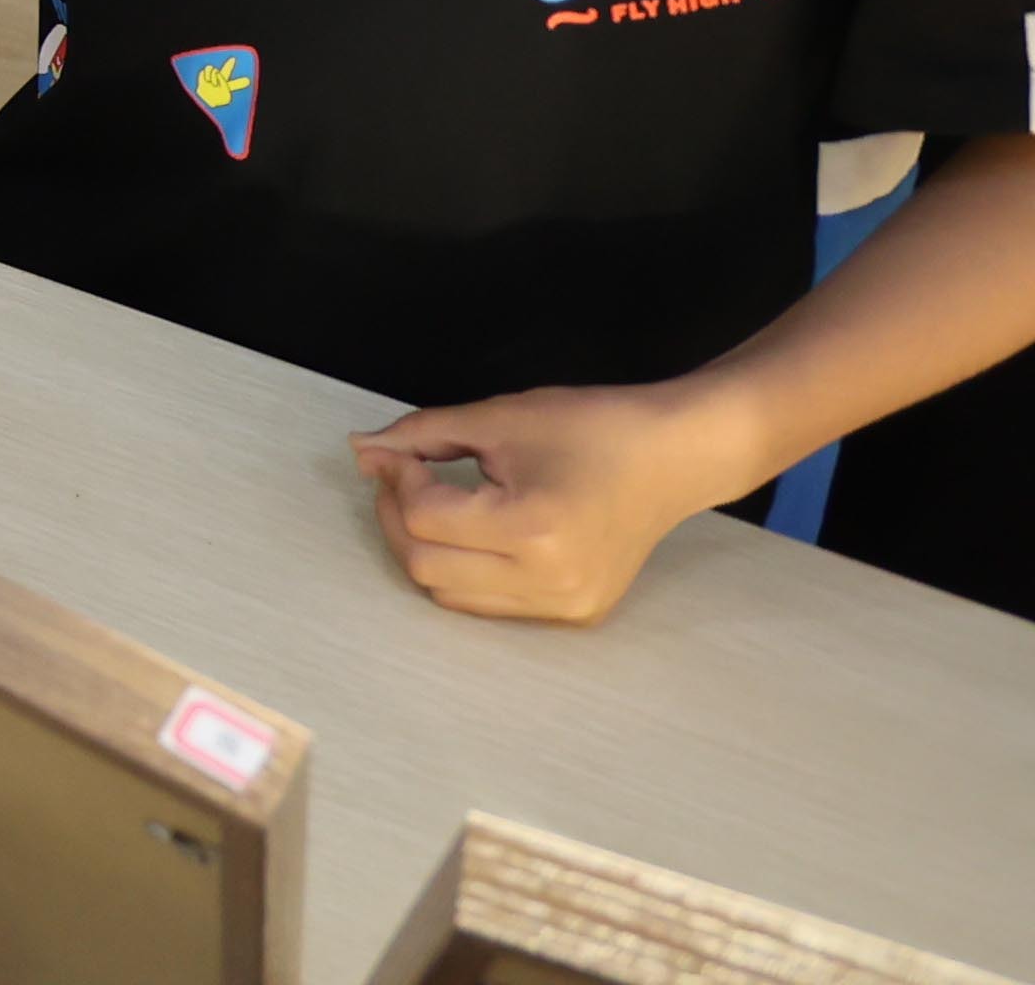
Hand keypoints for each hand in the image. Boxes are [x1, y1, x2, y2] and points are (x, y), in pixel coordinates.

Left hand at [354, 383, 755, 624]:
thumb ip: (422, 436)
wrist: (673, 457)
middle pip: (426, 567)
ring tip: (431, 503)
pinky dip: (462, 571)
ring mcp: (566, 605)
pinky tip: (468, 532)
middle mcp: (550, 581)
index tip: (398, 452)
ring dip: (424, 549)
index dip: (397, 480)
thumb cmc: (592, 428)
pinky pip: (489, 604)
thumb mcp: (498, 419)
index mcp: (534, 529)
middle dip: (397, 518)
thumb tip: (361, 452)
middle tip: (401, 477)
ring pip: (450, 594)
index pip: (425, 519)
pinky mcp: (575, 615)